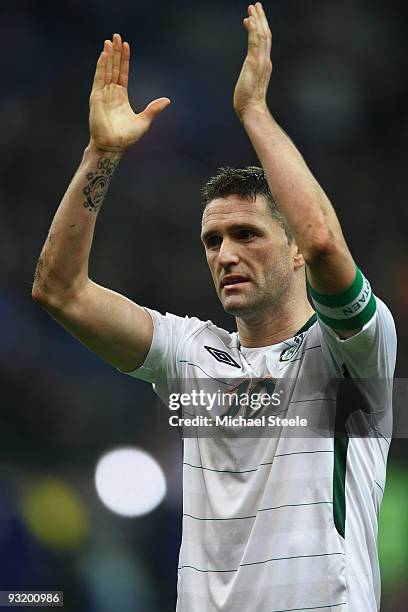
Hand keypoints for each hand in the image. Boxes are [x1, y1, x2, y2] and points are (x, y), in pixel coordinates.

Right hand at [89, 33, 170, 152]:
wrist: (114, 146)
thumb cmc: (126, 137)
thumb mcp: (144, 121)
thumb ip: (154, 109)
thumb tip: (167, 100)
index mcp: (121, 96)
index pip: (122, 73)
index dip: (124, 59)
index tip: (126, 45)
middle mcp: (111, 93)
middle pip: (113, 68)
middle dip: (115, 52)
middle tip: (116, 36)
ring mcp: (103, 94)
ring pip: (105, 70)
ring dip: (107, 55)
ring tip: (109, 41)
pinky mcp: (96, 98)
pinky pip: (99, 79)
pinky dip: (101, 66)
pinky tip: (103, 55)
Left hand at [233, 3, 271, 119]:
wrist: (253, 110)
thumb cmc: (249, 103)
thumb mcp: (249, 86)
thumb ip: (249, 78)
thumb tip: (247, 80)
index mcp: (264, 65)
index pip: (264, 43)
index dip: (260, 29)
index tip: (253, 19)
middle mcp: (265, 61)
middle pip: (265, 35)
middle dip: (261, 19)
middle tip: (256, 5)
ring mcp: (261, 62)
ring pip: (261, 35)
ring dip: (257, 20)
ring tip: (252, 7)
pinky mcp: (254, 63)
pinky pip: (254, 42)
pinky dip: (252, 30)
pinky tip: (248, 20)